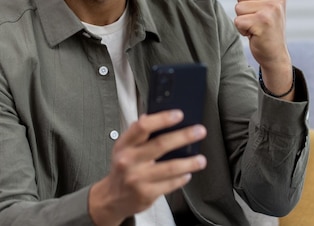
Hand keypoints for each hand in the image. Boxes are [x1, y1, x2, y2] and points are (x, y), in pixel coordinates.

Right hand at [88, 110, 206, 225]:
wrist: (113, 198)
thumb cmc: (122, 168)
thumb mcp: (124, 147)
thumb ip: (138, 132)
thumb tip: (152, 115)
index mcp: (124, 145)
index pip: (142, 127)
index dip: (162, 119)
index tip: (178, 115)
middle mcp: (129, 160)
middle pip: (161, 145)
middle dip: (184, 136)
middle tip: (199, 131)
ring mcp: (138, 178)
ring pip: (170, 168)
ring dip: (189, 162)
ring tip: (201, 159)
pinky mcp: (147, 194)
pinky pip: (170, 184)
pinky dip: (182, 178)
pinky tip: (188, 173)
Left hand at [232, 0, 292, 96]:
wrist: (274, 53)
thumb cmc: (265, 26)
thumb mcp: (260, 2)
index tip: (259, 9)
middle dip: (243, 8)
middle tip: (257, 19)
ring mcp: (271, 8)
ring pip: (238, 7)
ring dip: (243, 19)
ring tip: (256, 26)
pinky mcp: (263, 22)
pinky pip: (238, 21)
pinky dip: (242, 30)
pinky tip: (255, 33)